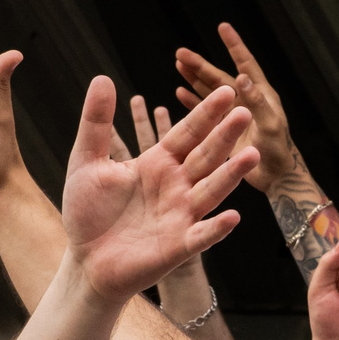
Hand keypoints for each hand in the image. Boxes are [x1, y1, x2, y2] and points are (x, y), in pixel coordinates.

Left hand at [61, 78, 253, 301]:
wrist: (86, 261)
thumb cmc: (88, 212)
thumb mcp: (87, 161)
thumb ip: (96, 122)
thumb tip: (103, 78)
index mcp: (157, 163)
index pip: (187, 133)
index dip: (206, 113)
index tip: (227, 91)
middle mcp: (176, 186)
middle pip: (206, 156)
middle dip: (225, 135)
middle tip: (246, 111)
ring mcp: (181, 215)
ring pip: (211, 190)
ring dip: (231, 174)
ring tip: (252, 155)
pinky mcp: (179, 246)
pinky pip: (202, 235)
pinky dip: (217, 228)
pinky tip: (232, 216)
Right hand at [176, 22, 297, 189]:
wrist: (277, 176)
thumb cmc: (279, 151)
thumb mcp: (270, 126)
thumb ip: (258, 102)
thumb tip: (241, 76)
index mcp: (261, 95)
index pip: (245, 64)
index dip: (234, 46)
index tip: (222, 27)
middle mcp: (246, 101)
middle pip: (219, 77)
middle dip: (201, 64)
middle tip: (179, 52)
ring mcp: (234, 114)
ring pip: (210, 91)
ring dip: (194, 78)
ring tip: (178, 64)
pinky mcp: (226, 128)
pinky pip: (206, 111)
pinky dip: (193, 101)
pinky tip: (179, 92)